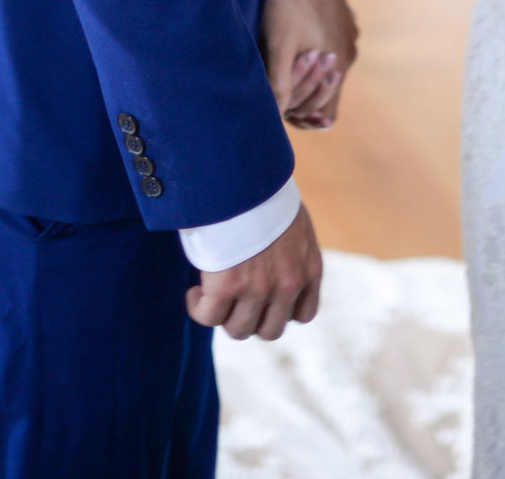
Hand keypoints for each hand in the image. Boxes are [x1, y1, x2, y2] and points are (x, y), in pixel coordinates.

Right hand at [186, 204, 322, 339]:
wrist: (243, 174)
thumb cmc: (263, 191)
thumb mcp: (293, 222)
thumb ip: (293, 250)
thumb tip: (276, 264)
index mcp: (309, 267)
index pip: (303, 314)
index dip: (280, 310)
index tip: (264, 298)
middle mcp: (288, 283)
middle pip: (270, 330)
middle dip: (251, 317)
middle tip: (235, 297)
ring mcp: (259, 288)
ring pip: (239, 329)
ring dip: (224, 315)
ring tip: (212, 293)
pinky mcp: (227, 286)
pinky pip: (209, 316)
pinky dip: (198, 307)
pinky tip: (195, 292)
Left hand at [261, 0, 358, 129]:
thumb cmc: (287, 1)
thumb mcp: (278, 46)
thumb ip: (279, 84)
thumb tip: (276, 118)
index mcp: (338, 65)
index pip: (326, 115)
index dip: (303, 118)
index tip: (283, 107)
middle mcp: (349, 54)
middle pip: (326, 93)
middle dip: (302, 95)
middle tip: (278, 81)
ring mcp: (348, 36)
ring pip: (328, 69)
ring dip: (308, 72)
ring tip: (285, 56)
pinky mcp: (344, 21)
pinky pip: (330, 47)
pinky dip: (315, 51)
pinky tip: (295, 36)